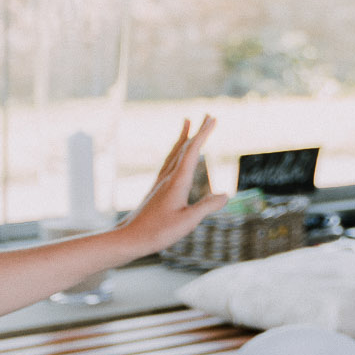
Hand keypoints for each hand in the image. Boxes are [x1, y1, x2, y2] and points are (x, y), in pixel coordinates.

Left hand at [120, 117, 230, 255]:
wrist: (129, 238)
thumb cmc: (158, 232)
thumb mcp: (188, 222)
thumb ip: (207, 207)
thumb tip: (225, 195)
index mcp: (177, 181)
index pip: (193, 151)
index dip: (203, 134)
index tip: (212, 119)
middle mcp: (168, 177)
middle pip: (184, 148)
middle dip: (196, 131)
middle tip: (206, 116)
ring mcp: (160, 183)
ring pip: (174, 153)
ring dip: (183, 138)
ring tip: (186, 125)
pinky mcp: (156, 190)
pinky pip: (168, 163)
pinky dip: (175, 152)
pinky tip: (175, 157)